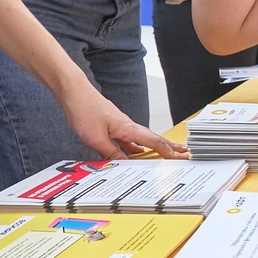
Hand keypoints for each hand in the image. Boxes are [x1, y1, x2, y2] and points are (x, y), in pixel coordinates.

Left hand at [56, 78, 187, 159]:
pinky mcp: (112, 125)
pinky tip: (135, 152)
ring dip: (155, 147)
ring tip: (165, 154)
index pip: (154, 142)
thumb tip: (125, 165)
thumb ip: (112, 153)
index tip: (181, 157)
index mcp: (128, 128)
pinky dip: (137, 147)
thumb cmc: (84, 109)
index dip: (168, 152)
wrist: (74, 92)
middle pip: (153, 139)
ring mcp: (121, 125)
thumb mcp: (96, 138)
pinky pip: (129, 139)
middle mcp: (128, 126)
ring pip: (143, 139)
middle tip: (183, 153)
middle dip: (169, 147)